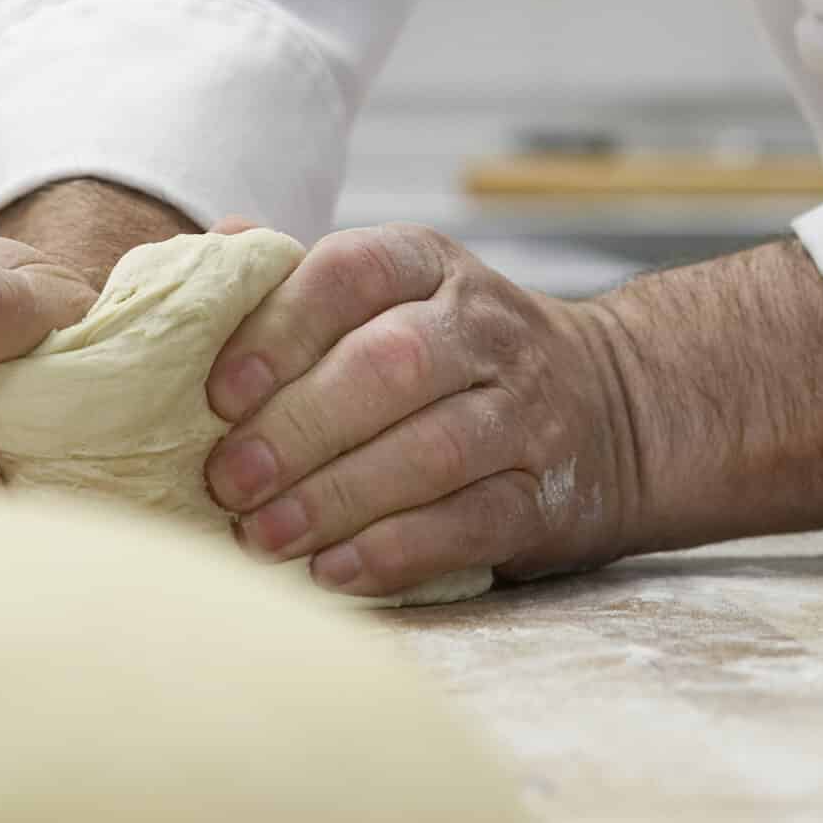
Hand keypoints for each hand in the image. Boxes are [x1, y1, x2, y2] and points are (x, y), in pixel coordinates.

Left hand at [203, 224, 636, 598]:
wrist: (613, 411)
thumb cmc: (454, 358)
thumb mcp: (394, 295)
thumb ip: (301, 283)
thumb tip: (208, 251)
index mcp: (429, 265)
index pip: (353, 271)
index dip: (281, 327)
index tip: (218, 394)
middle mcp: (486, 327)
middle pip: (390, 364)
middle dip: (299, 426)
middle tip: (227, 480)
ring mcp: (526, 411)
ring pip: (431, 450)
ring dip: (336, 498)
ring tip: (263, 536)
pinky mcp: (547, 494)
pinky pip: (471, 523)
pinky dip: (396, 552)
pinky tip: (333, 572)